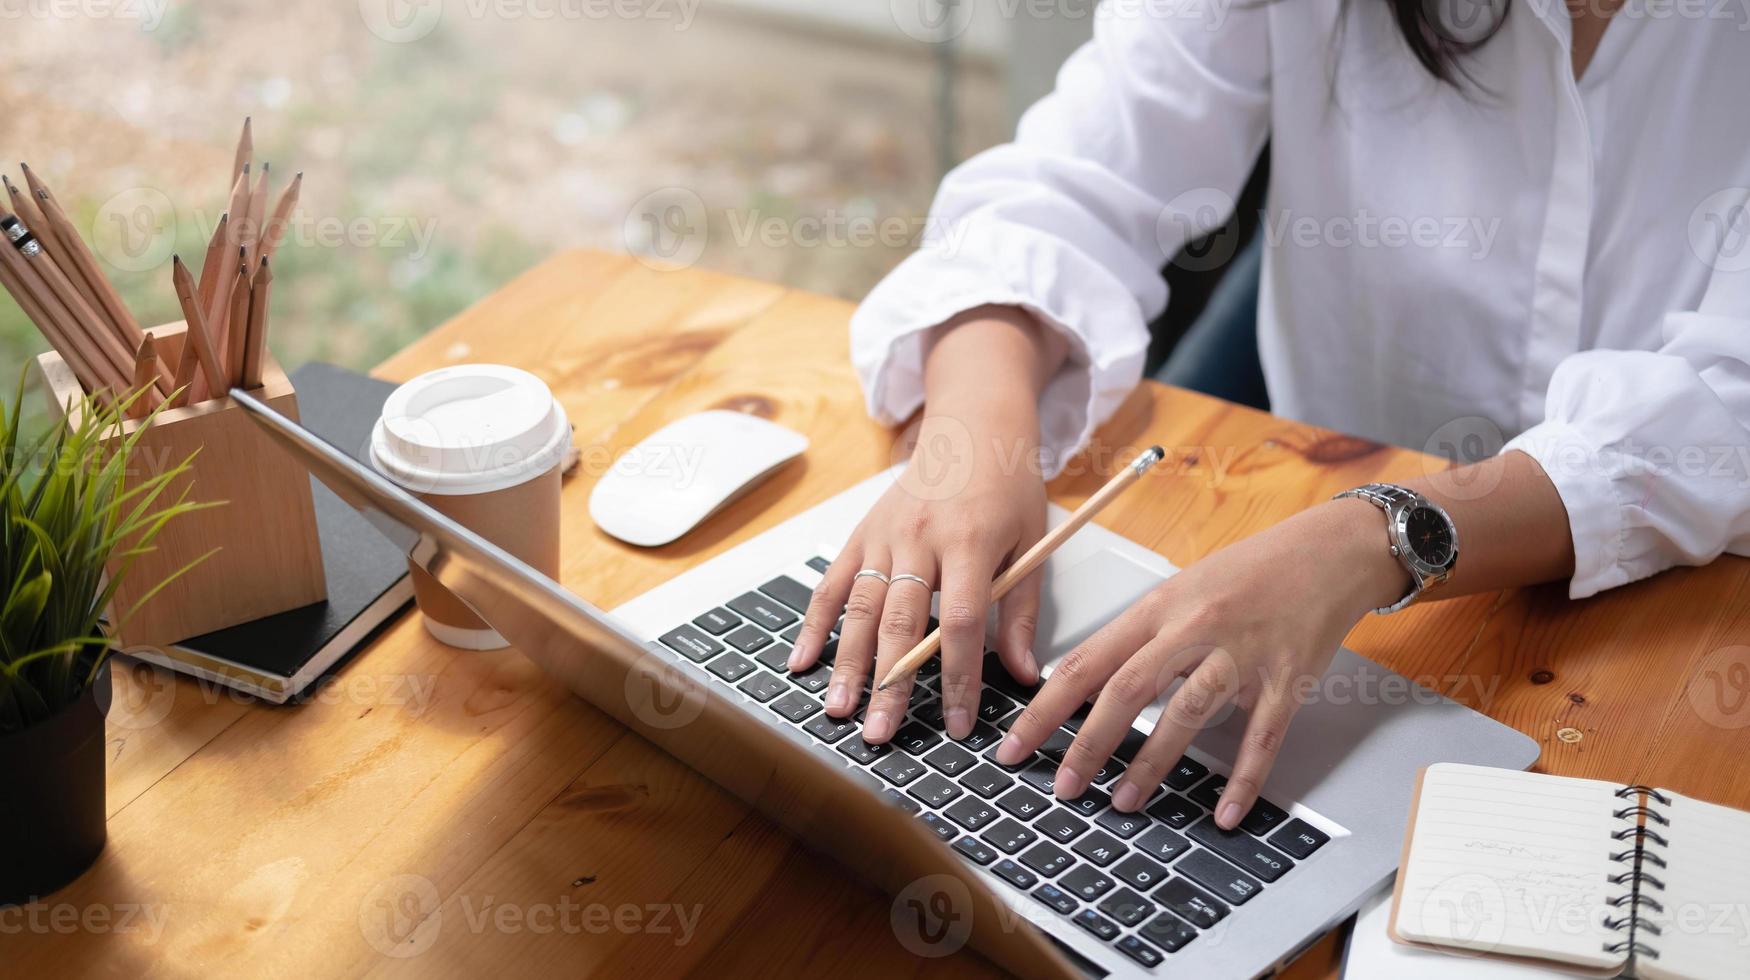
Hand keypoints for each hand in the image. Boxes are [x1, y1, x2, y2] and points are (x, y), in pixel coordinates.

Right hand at [788, 398, 1047, 742]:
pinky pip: (831, 583)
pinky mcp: (861, 534)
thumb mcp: (1032, 543)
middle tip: (880, 732)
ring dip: (846, 662)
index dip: (958, 677)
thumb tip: (1023, 674)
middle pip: (900, 622)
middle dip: (888, 683)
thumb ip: (1022, 611)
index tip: (957, 723)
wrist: (972, 427)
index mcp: (969, 540)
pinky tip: (803, 660)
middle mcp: (919, 538)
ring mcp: (884, 535)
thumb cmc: (1007, 487)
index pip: (960, 622)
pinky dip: (815, 623)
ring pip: (860, 607)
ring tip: (838, 708)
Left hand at [993, 498, 1410, 828]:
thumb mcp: (1180, 590)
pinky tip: (1225, 812)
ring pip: (1188, 713)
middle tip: (1063, 787)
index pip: (1086, 661)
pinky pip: (1261, 737)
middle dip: (1087, 744)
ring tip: (1123, 802)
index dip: (1044, 708)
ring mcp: (1242, 653)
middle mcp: (1194, 627)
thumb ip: (1139, 637)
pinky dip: (1242, 779)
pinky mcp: (1287, 677)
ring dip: (1151, 763)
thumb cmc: (1249, 572)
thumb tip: (1085, 685)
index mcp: (1158, 606)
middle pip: (1127, 689)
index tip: (1015, 744)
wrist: (1327, 552)